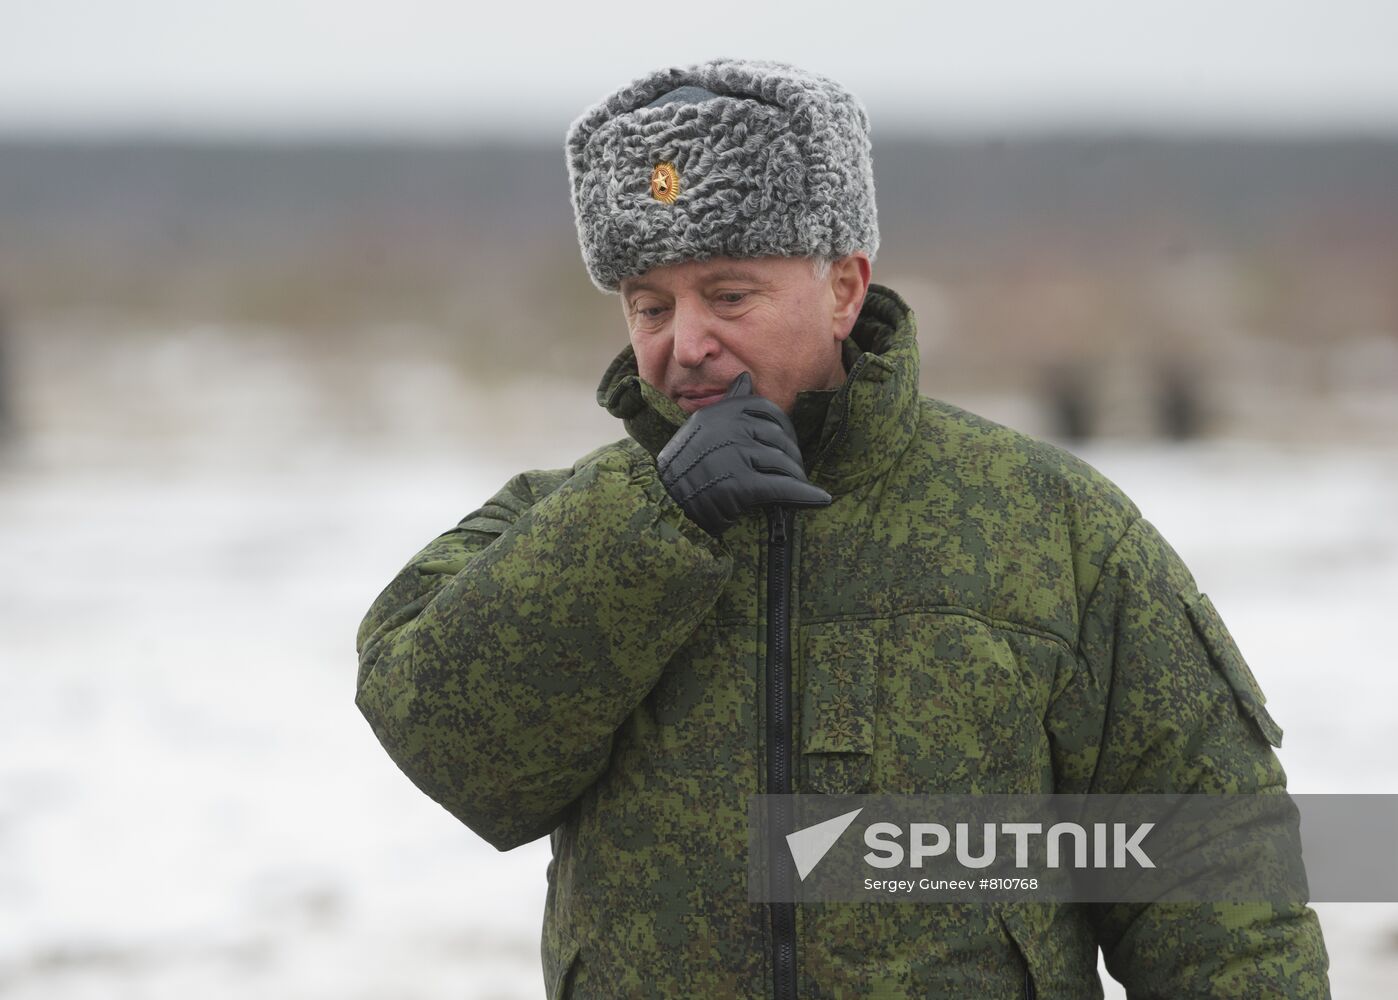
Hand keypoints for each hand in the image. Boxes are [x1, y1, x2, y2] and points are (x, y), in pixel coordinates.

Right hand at [657, 372, 832, 535]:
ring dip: (796, 478)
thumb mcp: (702, 427)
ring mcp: (735, 455)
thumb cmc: (686, 469)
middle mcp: (728, 429)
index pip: (768, 410)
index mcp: (721, 412)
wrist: (665, 504)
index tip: (787, 445)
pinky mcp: (741, 485)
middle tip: (794, 472)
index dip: (785, 429)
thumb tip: (745, 377)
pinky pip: (783, 487)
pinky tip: (820, 500)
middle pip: (780, 438)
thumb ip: (729, 404)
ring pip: (784, 463)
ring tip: (799, 490)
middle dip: (792, 457)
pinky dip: (805, 496)